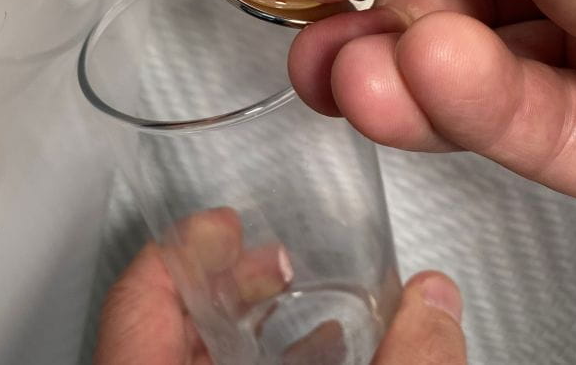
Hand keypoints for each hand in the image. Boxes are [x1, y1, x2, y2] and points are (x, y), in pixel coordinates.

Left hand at [95, 208, 465, 363]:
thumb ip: (405, 358)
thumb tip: (435, 305)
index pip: (141, 294)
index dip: (185, 246)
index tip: (220, 223)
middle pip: (165, 321)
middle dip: (227, 280)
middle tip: (268, 258)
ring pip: (187, 360)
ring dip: (242, 327)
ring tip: (293, 303)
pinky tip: (310, 361)